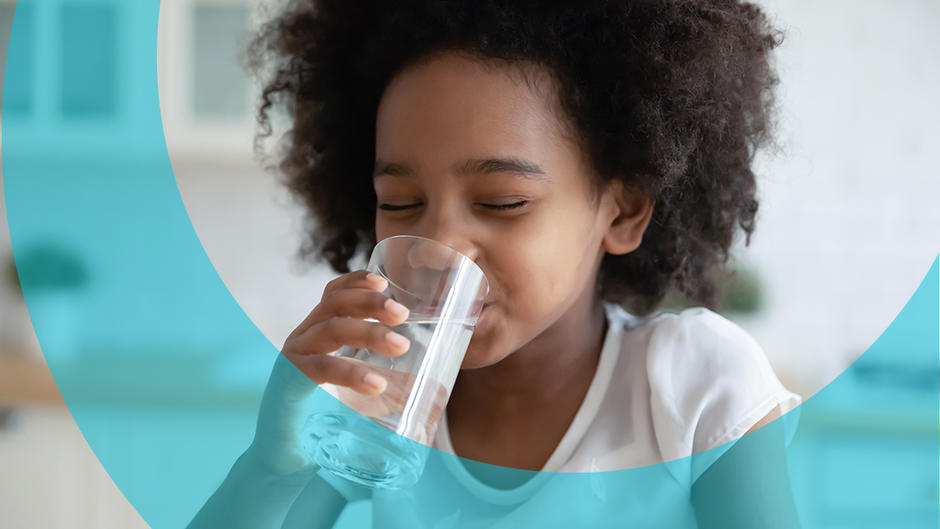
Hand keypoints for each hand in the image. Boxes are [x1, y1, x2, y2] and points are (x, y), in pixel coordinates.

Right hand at [245, 269, 412, 475]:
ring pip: (331, 330)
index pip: (333, 295)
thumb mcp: (358, 394)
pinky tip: (376, 384)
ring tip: (401, 346)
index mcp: (318, 334)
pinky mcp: (287, 385)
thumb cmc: (324, 423)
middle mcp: (303, 340)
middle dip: (371, 302)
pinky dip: (351, 373)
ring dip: (369, 333)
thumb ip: (390, 384)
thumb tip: (439, 387)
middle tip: (403, 313)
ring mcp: (292, 359)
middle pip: (335, 304)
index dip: (356, 281)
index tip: (385, 280)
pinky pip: (320, 369)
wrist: (286, 463)